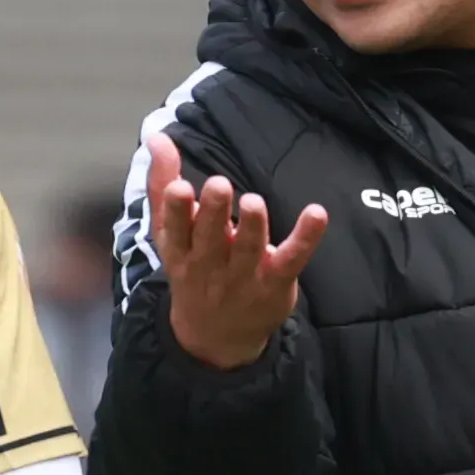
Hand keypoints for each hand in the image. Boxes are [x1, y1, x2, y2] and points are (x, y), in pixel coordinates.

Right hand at [146, 136, 326, 371]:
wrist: (216, 337)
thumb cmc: (194, 270)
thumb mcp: (170, 234)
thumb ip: (163, 183)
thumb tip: (156, 136)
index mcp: (181, 251)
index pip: (174, 231)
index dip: (176, 211)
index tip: (179, 188)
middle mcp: (210, 266)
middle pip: (211, 239)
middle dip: (215, 213)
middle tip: (219, 184)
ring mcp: (244, 277)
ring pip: (249, 251)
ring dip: (253, 226)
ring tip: (253, 202)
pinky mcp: (276, 282)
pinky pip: (292, 259)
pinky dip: (305, 238)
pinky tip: (317, 213)